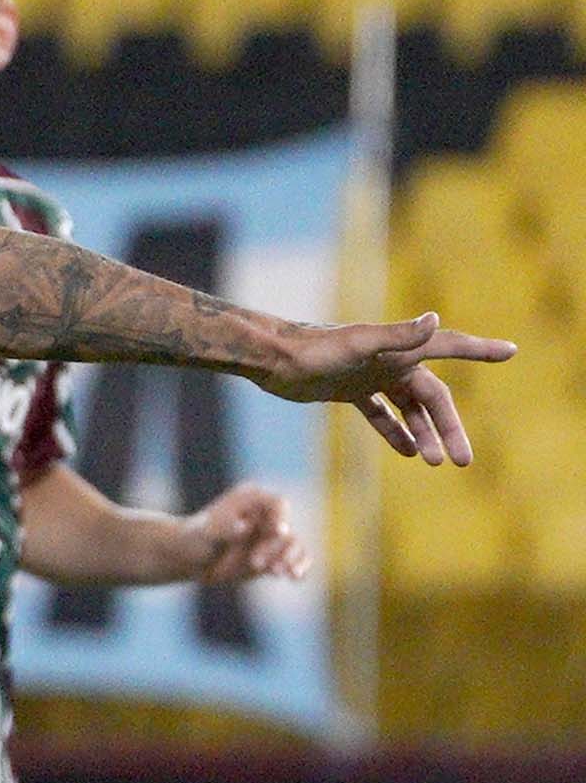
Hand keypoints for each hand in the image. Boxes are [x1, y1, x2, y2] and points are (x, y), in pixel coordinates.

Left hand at [183, 484, 307, 582]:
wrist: (189, 559)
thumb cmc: (194, 538)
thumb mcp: (206, 532)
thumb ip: (225, 527)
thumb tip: (246, 526)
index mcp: (250, 499)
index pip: (277, 503)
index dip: (280, 517)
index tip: (276, 531)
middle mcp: (265, 516)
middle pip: (285, 529)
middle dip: (275, 547)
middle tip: (255, 564)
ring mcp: (271, 537)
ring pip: (294, 545)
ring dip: (292, 559)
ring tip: (281, 573)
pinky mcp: (274, 556)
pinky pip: (296, 560)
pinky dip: (299, 567)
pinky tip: (295, 577)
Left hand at [252, 312, 514, 466]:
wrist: (271, 360)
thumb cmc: (314, 350)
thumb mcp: (360, 345)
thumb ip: (398, 336)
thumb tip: (435, 320)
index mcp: (399, 348)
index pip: (449, 346)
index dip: (480, 349)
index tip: (510, 351)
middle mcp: (389, 359)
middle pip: (432, 396)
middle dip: (450, 427)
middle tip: (463, 460)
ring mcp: (370, 375)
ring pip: (408, 408)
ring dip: (423, 433)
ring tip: (432, 461)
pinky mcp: (349, 390)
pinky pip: (380, 414)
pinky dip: (394, 431)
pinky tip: (405, 452)